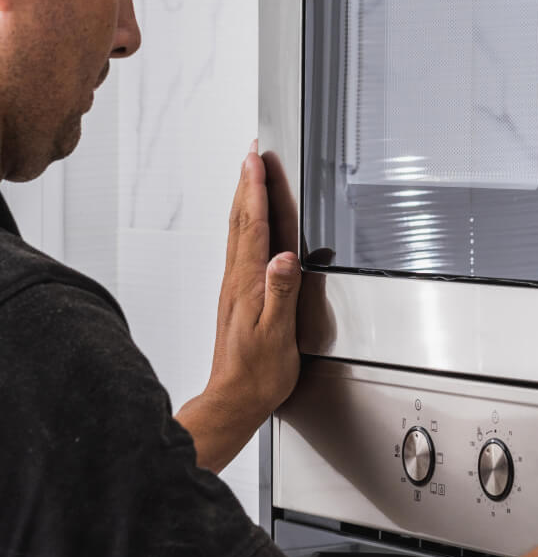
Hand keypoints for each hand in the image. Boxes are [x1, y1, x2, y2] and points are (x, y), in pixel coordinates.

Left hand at [197, 143, 301, 452]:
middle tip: (251, 155)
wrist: (233, 401)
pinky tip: (251, 228)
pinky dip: (245, 226)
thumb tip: (285, 257)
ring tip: (249, 178)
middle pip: (240, 221)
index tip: (257, 159)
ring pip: (237, 233)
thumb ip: (281, 292)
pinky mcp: (236, 298)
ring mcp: (234, 288)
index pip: (253, 226)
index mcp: (248, 283)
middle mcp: (236, 280)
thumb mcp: (277, 334)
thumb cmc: (258, 374)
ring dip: (243, 201)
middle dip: (246, 184)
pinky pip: (240, 249)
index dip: (255, 190)